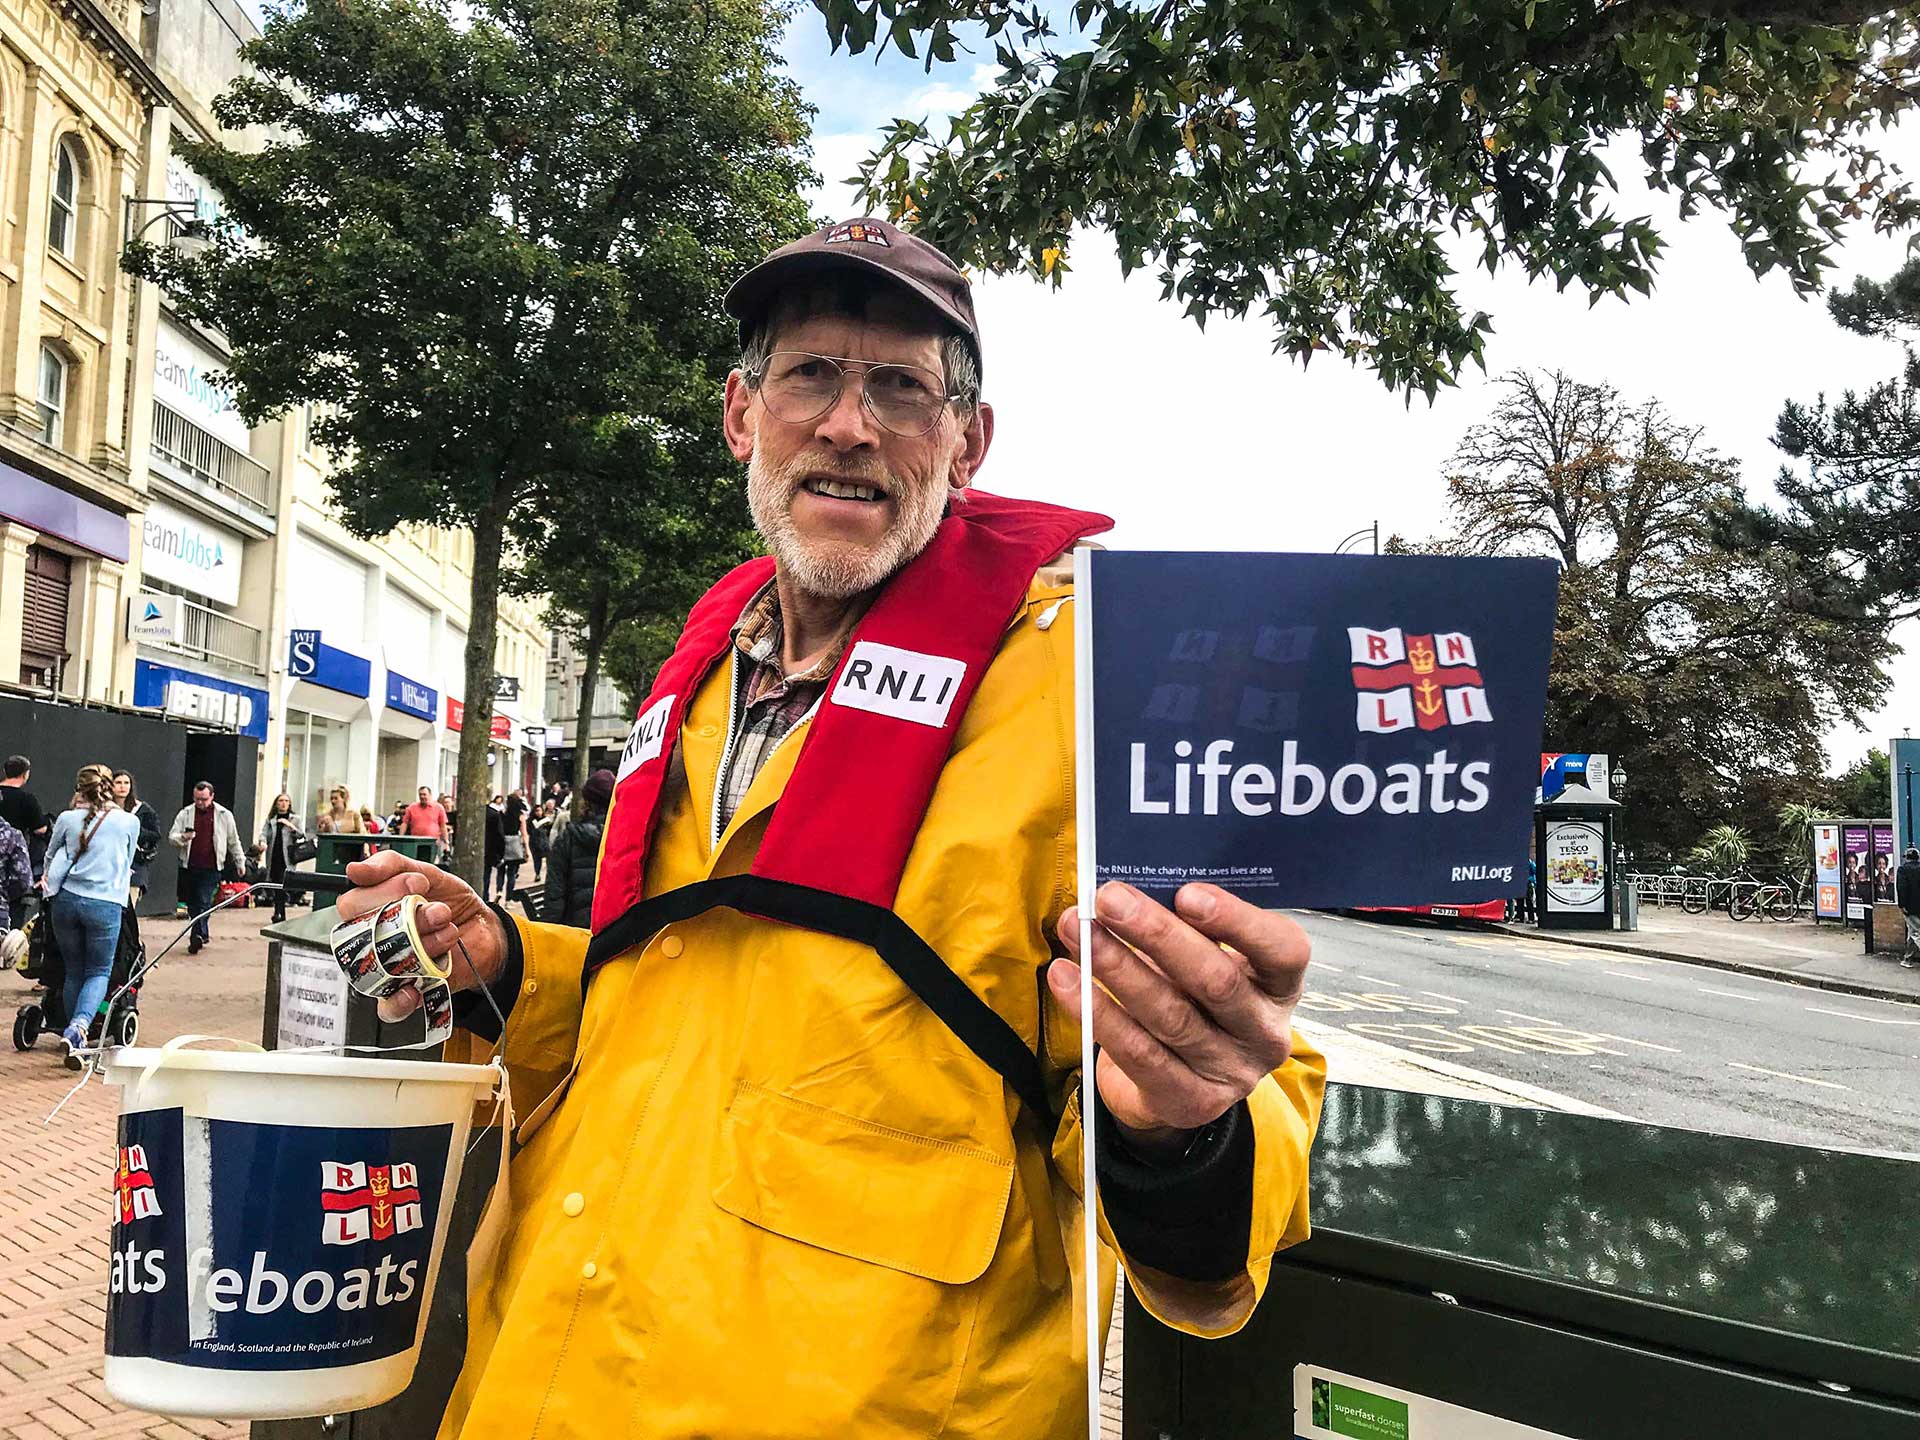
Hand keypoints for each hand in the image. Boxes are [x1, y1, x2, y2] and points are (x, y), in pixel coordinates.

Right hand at [338, 850, 506, 1022]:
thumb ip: (392, 865)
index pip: (351, 905)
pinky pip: (387, 1007)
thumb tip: (355, 869)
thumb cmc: (450, 903)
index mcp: (372, 911)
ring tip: (447, 931)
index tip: (418, 884)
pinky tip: (415, 986)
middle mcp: (375, 940)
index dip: (384, 892)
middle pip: (365, 935)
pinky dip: (399, 1000)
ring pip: (385, 964)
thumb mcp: (427, 873)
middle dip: (410, 918)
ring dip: (424, 944)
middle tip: (437, 910)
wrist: (485, 929)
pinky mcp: (408, 991)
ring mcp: (389, 966)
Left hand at [1049, 882, 1307, 1158]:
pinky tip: (1064, 977)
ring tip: (1077, 929)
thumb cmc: (1191, 996)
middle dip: (1158, 935)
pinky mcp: (1191, 1102)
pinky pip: (1137, 1053)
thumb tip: (1132, 886)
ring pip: (1170, 1015)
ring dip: (1116, 967)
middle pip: (1217, 981)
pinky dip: (1096, 1012)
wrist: (1177, 1079)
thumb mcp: (1206, 957)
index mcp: (1280, 984)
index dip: (1237, 920)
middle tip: (1109, 899)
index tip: (1186, 893)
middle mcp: (1265, 1032)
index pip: (1283, 949)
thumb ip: (1187, 925)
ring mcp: (1232, 1073)